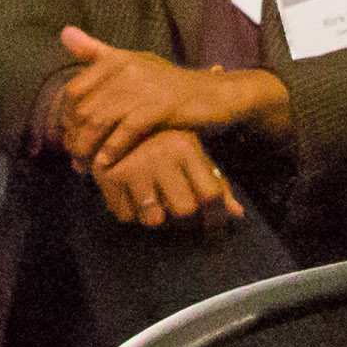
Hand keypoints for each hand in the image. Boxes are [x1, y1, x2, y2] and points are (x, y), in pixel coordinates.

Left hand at [52, 27, 283, 170]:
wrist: (213, 95)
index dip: (66, 117)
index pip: (74, 92)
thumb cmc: (168, 84)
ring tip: (85, 165)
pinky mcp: (160, 107)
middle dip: (74, 137)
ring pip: (99, 122)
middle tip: (74, 158)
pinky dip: (112, 151)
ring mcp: (144, 87)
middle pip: (83, 109)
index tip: (69, 137)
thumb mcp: (132, 63)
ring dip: (88, 148)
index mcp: (116, 59)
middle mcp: (126, 69)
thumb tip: (64, 32)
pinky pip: (125, 132)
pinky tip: (106, 164)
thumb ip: (97, 51)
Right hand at [89, 128, 244, 226]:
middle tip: (179, 212)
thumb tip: (237, 214)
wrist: (113, 120)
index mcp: (185, 147)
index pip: (210, 193)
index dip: (216, 216)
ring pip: (154, 219)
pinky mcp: (108, 178)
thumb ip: (215, 184)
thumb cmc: (161, 140)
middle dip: (185, 218)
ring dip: (156, 217)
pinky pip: (126, 217)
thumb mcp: (191, 153)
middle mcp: (161, 157)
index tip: (213, 227)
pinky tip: (132, 196)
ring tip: (155, 202)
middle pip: (184, 210)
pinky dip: (130, 213)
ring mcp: (133, 167)